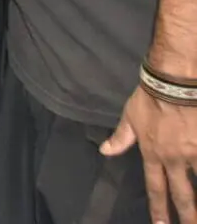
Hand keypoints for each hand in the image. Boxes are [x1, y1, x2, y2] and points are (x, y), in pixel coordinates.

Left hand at [102, 84, 196, 223]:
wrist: (173, 84)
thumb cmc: (149, 98)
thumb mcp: (129, 118)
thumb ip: (120, 139)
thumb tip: (105, 151)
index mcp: (153, 154)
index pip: (155, 187)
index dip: (158, 208)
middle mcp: (174, 159)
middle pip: (182, 194)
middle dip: (187, 215)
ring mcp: (194, 153)